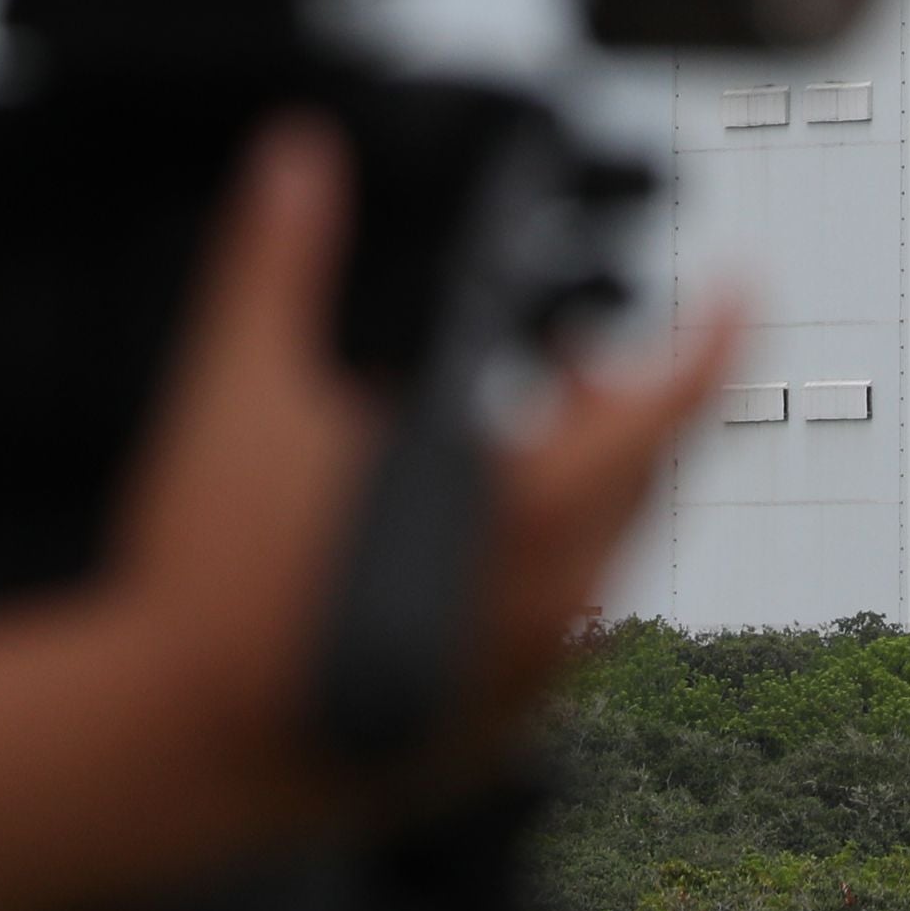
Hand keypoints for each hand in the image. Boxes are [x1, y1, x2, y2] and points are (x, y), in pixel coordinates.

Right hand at [99, 118, 741, 795]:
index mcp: (522, 511)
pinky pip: (552, 643)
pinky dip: (534, 577)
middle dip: (620, 403)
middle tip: (567, 355)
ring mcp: (523, 682)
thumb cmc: (206, 582)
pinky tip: (456, 554)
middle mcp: (548, 602)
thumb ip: (279, 262)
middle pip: (643, 483)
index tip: (742, 290)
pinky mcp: (486, 740)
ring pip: (601, 564)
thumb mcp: (240, 393)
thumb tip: (299, 160)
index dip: (712, 338)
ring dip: (578, 491)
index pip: (663, 408)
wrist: (167, 750)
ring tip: (504, 445)